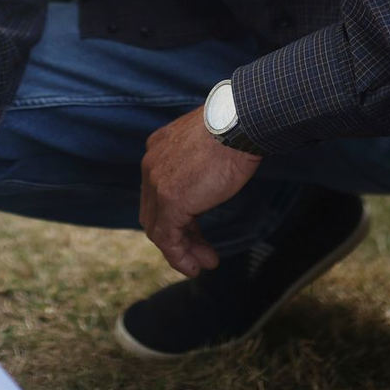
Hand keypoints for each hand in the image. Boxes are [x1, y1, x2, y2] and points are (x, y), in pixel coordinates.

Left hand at [140, 107, 260, 277]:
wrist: (238, 123)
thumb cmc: (233, 129)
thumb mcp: (206, 144)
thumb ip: (196, 162)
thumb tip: (207, 182)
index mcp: (158, 148)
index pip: (157, 191)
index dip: (176, 214)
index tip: (195, 229)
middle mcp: (151, 164)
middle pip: (155, 211)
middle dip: (178, 236)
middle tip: (200, 252)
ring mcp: (157, 182)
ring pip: (159, 228)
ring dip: (181, 251)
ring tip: (202, 264)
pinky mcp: (170, 200)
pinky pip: (168, 238)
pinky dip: (179, 256)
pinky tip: (195, 266)